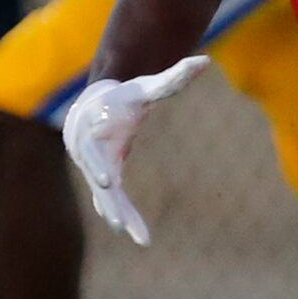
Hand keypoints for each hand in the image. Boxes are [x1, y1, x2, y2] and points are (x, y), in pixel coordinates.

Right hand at [61, 57, 208, 245]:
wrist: (96, 105)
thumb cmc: (123, 96)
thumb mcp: (147, 88)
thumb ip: (175, 77)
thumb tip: (205, 61)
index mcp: (97, 134)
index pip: (94, 153)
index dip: (99, 166)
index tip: (109, 181)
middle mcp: (92, 156)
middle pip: (98, 183)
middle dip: (109, 202)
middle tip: (119, 223)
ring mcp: (95, 170)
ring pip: (106, 199)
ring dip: (120, 216)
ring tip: (138, 237)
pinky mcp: (103, 180)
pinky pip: (112, 202)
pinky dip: (124, 215)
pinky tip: (134, 232)